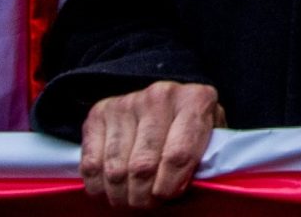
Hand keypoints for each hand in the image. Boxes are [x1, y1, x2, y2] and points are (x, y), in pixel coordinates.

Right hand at [77, 81, 219, 209]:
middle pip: (143, 166)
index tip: (167, 197)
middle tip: (147, 204)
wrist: (165, 103)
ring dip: (121, 194)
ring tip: (131, 199)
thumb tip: (192, 188)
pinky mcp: (100, 112)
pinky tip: (111, 189)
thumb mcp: (209, 140)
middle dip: (144, 196)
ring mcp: (127, 102)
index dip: (170, 185)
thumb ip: (205, 160)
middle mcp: (161, 95)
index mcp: (196, 100)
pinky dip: (99, 186)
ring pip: (116, 169)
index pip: (178, 154)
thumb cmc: (191, 129)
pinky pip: (92, 163)